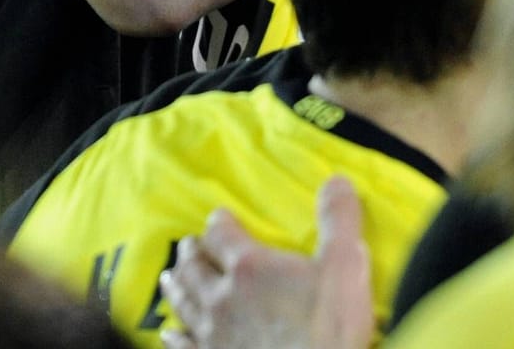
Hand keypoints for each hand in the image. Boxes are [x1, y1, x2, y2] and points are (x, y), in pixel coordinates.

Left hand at [159, 175, 372, 348]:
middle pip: (195, 267)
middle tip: (187, 245)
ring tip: (169, 277)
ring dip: (177, 287)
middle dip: (191, 253)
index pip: (221, 234)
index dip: (219, 222)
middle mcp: (222, 297)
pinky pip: (185, 346)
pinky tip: (168, 332)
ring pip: (184, 303)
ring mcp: (213, 334)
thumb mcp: (345, 266)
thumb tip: (336, 182)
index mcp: (249, 267)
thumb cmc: (327, 329)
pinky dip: (174, 337)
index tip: (219, 217)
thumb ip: (338, 220)